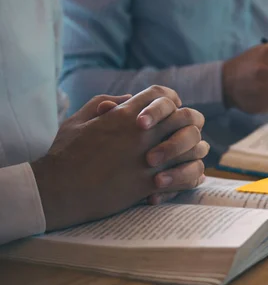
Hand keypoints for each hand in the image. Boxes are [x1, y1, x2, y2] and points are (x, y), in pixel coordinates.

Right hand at [31, 86, 208, 230]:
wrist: (56, 190)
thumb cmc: (64, 154)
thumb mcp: (79, 119)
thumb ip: (104, 103)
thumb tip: (127, 99)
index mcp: (125, 115)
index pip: (163, 95)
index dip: (172, 101)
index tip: (173, 111)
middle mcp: (141, 133)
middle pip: (186, 117)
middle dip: (190, 124)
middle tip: (187, 134)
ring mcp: (148, 158)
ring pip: (192, 147)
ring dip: (194, 150)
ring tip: (190, 156)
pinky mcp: (149, 184)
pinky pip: (187, 176)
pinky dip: (191, 176)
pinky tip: (187, 178)